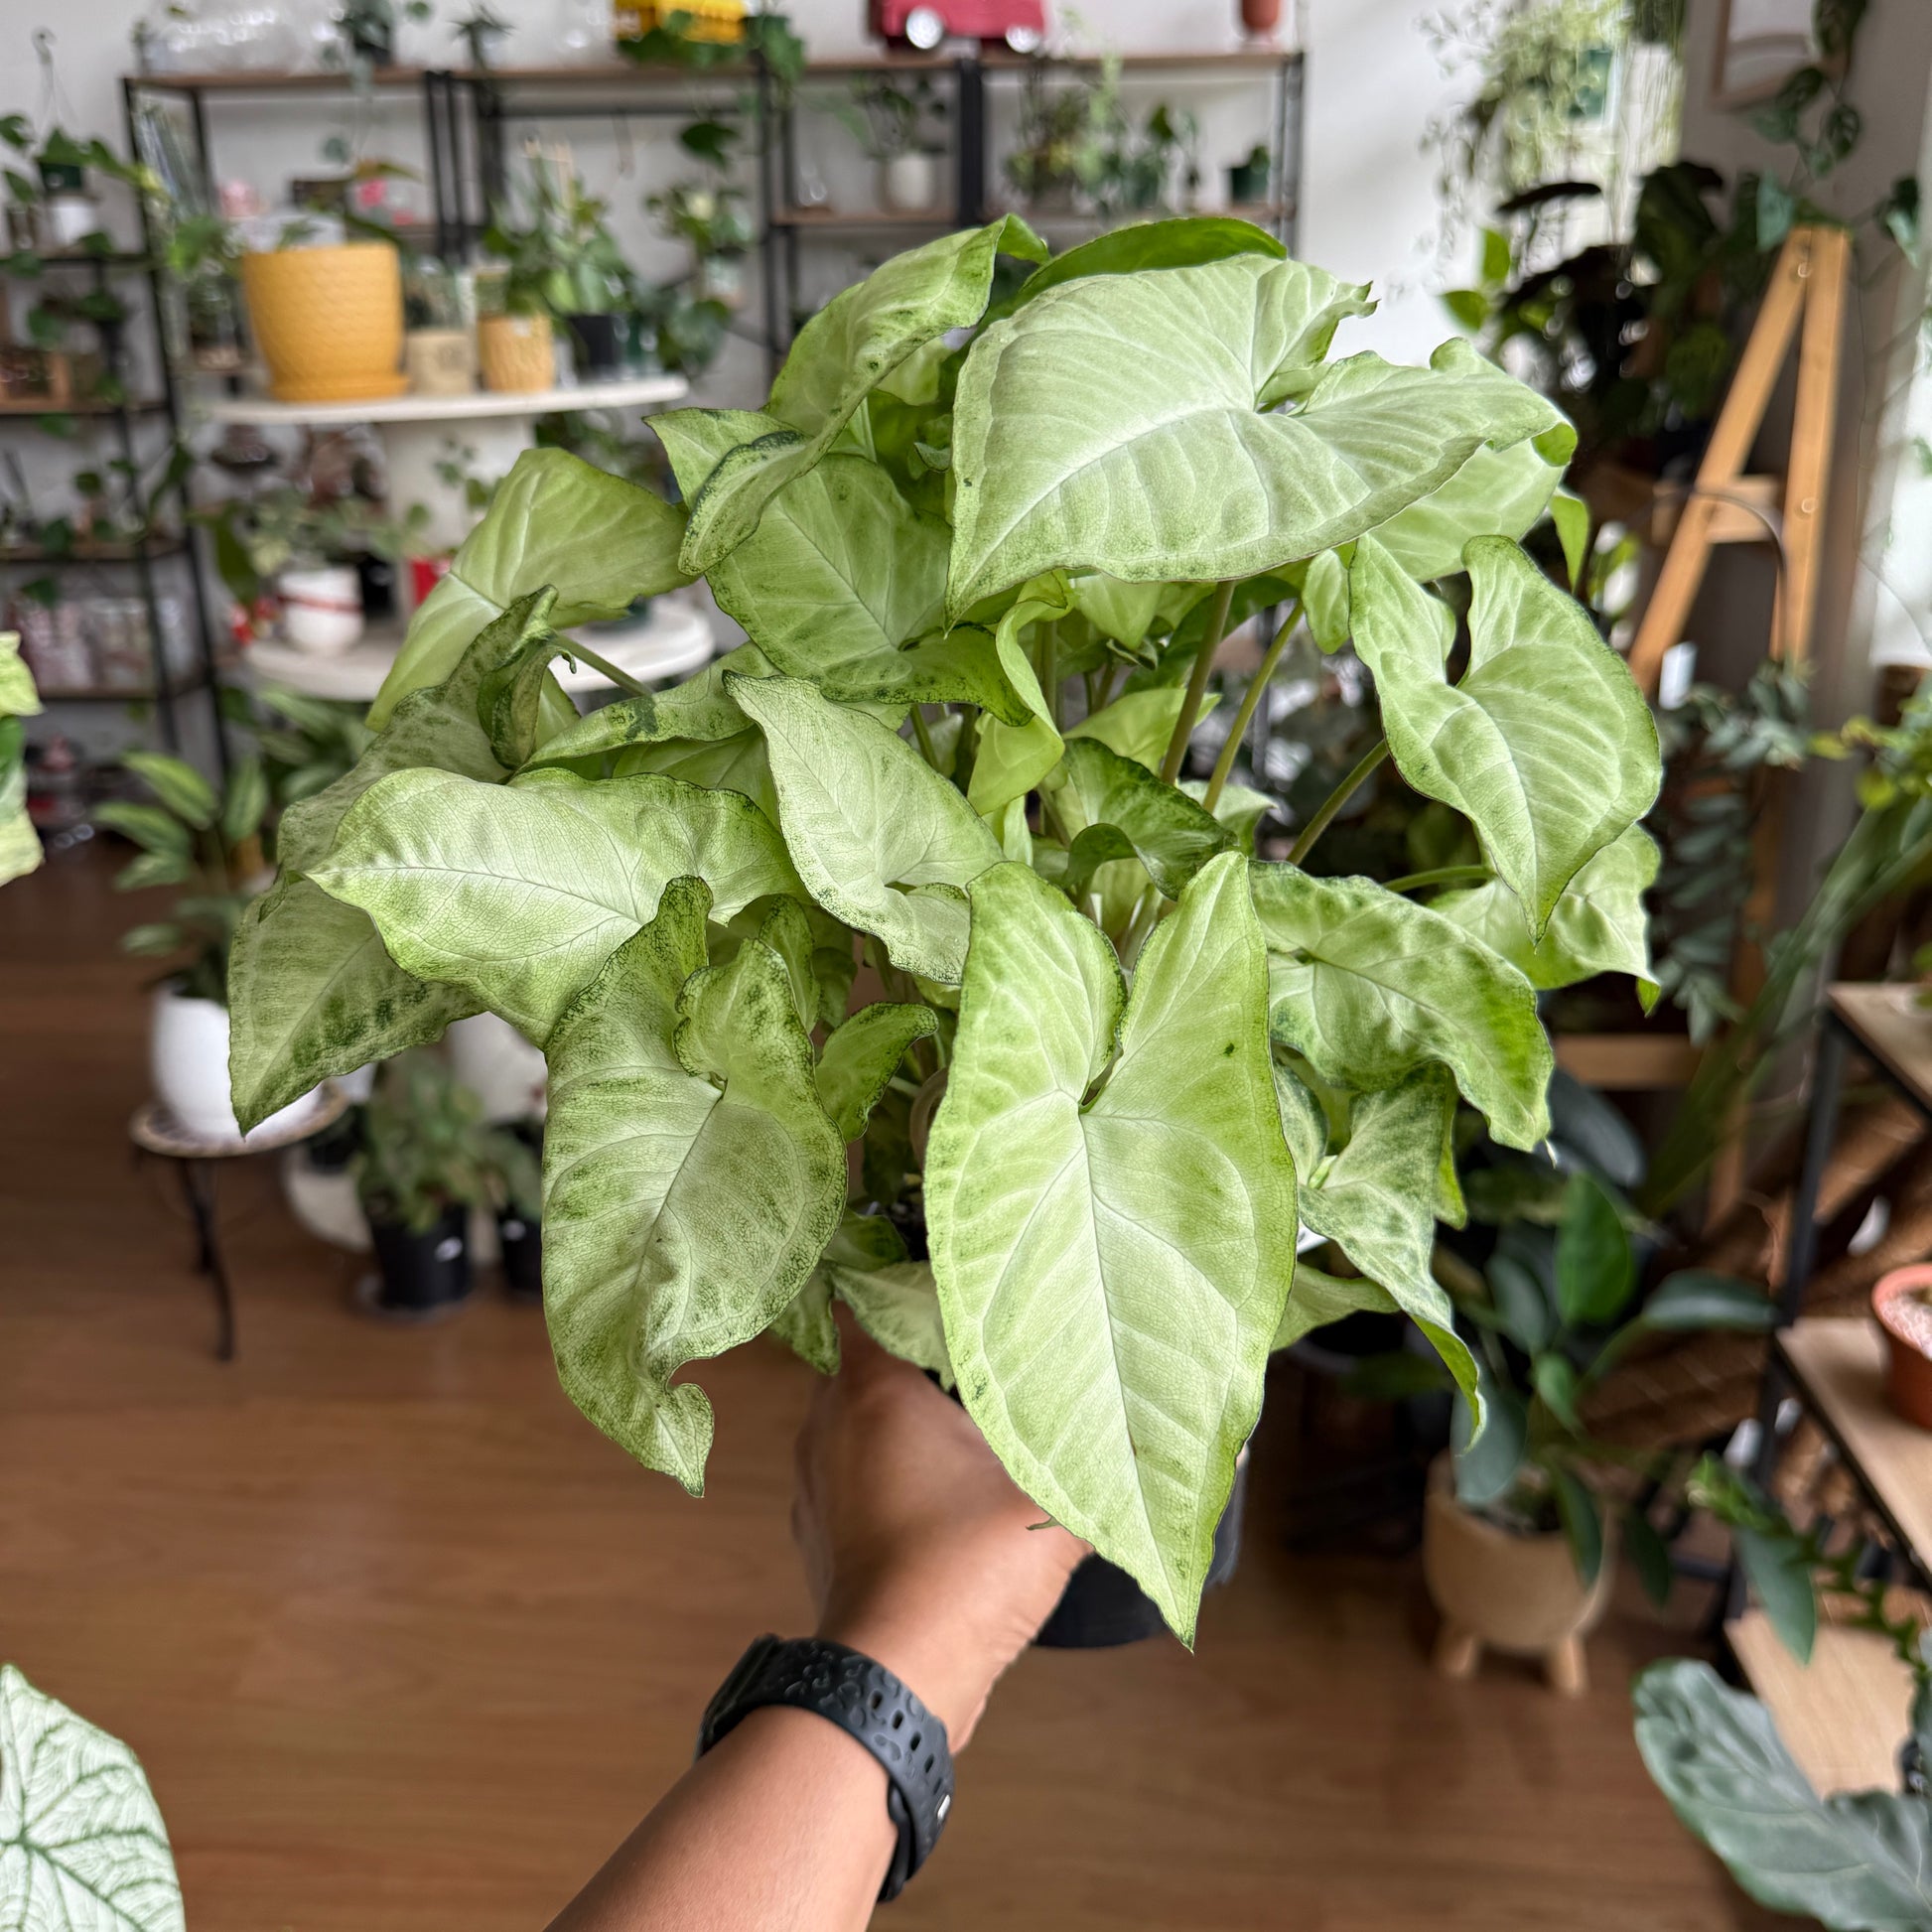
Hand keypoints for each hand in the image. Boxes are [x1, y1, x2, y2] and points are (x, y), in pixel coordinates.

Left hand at [791, 1312, 1086, 1748]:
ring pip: (853, 1422)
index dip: (906, 1283)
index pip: (869, 1298)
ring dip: (898, 1421)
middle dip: (916, 1357)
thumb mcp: (1052, 1510)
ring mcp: (814, 1480)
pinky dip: (882, 1474)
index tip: (955, 1288)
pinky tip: (935, 1494)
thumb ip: (1110, 1469)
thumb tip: (1186, 1442)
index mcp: (873, 1388)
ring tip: (963, 1427)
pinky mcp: (817, 1532)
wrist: (892, 1681)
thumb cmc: (964, 1571)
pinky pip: (848, 1477)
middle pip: (865, 1359)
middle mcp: (826, 1422)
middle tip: (977, 1358)